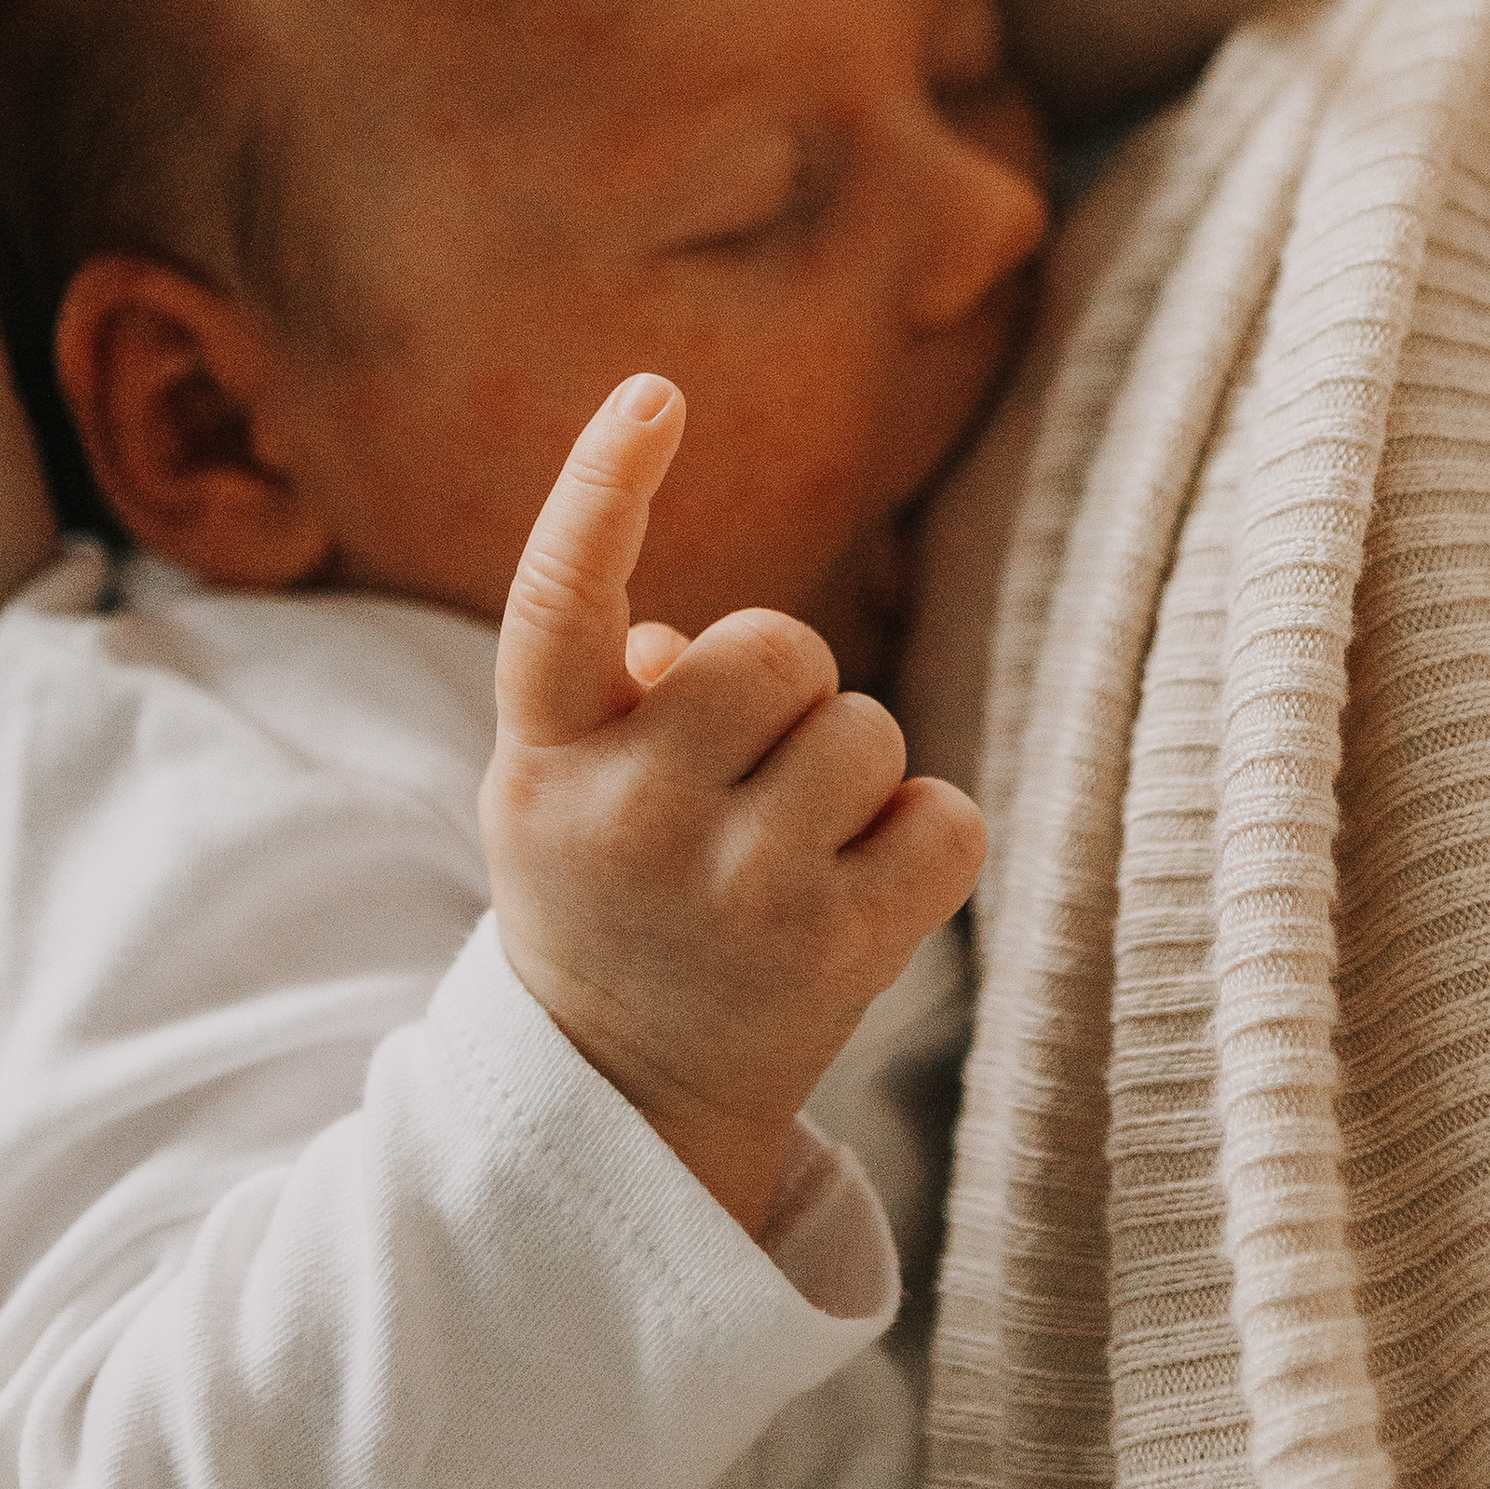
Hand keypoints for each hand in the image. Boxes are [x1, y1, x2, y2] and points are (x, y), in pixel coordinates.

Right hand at [479, 374, 985, 1241]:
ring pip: (871, 730)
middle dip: (786, 691)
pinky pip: (946, 817)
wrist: (628, 1096)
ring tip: (785, 854)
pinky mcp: (838, 953)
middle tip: (742, 778)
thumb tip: (673, 648)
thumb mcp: (569, 783)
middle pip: (780, 648)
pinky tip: (854, 898)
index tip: (656, 392)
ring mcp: (734, 893)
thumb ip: (614, 686)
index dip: (603, 486)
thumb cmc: (609, 888)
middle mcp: (626, 820)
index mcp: (543, 758)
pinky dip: (923, 846)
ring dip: (852, 775)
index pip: (559, 597)